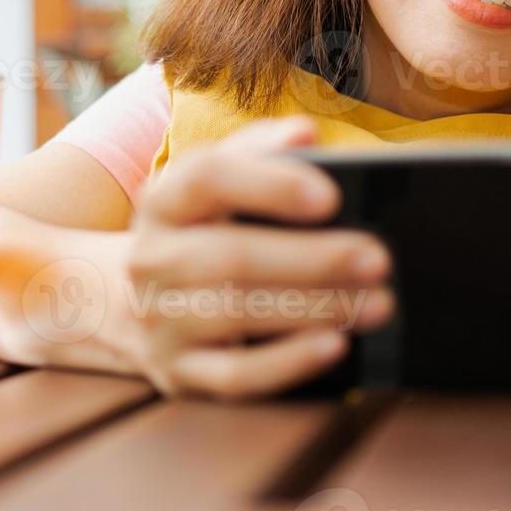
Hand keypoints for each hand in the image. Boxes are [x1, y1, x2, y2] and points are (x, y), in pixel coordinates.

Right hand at [115, 115, 393, 399]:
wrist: (132, 304)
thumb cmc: (202, 232)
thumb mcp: (217, 186)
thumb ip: (261, 151)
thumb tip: (305, 134)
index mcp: (163, 200)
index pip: (206, 177)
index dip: (269, 184)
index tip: (332, 196)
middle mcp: (151, 259)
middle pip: (231, 255)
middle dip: (313, 258)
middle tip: (378, 258)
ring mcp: (159, 321)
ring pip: (237, 314)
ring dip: (315, 308)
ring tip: (378, 303)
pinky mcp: (178, 373)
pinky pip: (236, 376)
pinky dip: (289, 362)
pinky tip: (336, 345)